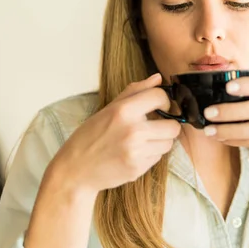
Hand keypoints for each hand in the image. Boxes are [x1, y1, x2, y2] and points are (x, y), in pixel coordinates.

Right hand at [49, 73, 179, 193]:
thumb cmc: (91, 136)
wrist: (75, 170)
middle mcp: (133, 131)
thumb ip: (135, 91)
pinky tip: (135, 153)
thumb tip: (158, 78)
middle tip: (154, 126)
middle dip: (167, 125)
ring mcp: (136, 152)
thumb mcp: (109, 109)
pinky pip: (158, 157)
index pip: (160, 96)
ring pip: (168, 143)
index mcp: (123, 111)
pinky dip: (151, 155)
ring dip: (160, 141)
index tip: (159, 106)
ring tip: (143, 140)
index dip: (164, 100)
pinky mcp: (138, 168)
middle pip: (173, 126)